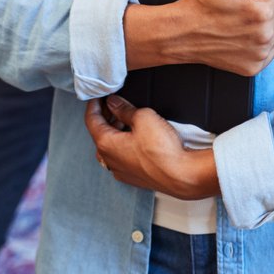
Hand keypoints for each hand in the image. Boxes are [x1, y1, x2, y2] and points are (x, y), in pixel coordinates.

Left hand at [85, 96, 218, 197]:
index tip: (97, 96)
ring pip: (111, 147)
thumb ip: (124, 109)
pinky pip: (121, 157)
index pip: (92, 120)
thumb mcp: (143, 118)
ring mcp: (120, 171)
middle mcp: (109, 160)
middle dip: (105, 117)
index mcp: (106, 144)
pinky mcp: (133, 177)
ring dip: (115, 131)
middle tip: (113, 103)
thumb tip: (114, 104)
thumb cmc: (162, 150)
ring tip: (126, 118)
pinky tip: (135, 137)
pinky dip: (123, 144)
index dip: (94, 105)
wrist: (181, 175)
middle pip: (100, 134)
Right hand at [123, 0, 273, 75]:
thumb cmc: (201, 3)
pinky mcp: (253, 67)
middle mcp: (263, 35)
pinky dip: (258, 44)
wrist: (181, 33)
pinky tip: (240, 38)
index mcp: (260, 11)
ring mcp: (259, 54)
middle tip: (241, 8)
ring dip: (263, 26)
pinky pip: (269, 50)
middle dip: (265, 7)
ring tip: (239, 23)